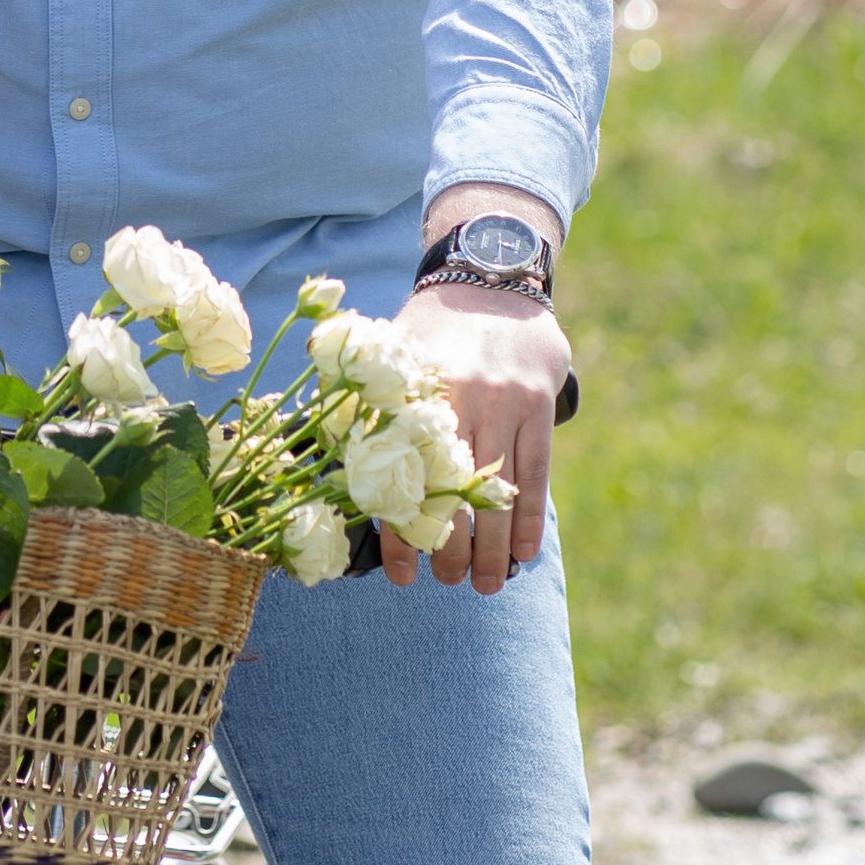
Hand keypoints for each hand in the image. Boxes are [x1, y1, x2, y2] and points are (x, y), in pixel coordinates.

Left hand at [379, 280, 573, 594]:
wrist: (492, 279)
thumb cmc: (430, 325)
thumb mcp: (391, 350)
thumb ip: (360, 397)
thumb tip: (325, 453)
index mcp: (415, 388)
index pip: (403, 477)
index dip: (402, 532)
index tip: (400, 575)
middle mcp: (462, 396)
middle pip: (454, 492)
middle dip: (451, 549)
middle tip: (445, 582)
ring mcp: (506, 403)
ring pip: (498, 491)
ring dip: (492, 548)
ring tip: (484, 585)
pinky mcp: (540, 407)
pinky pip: (535, 473)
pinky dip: (528, 517)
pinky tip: (522, 554)